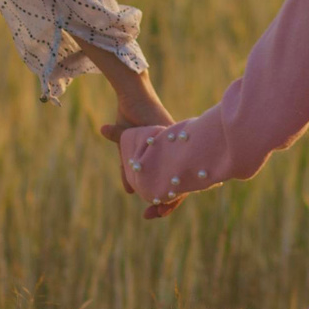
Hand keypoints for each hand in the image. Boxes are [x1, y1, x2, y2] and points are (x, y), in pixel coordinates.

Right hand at [89, 57, 185, 218]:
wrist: (132, 93)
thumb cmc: (130, 116)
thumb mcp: (126, 148)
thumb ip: (128, 168)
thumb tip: (130, 190)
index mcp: (167, 156)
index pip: (172, 184)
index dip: (165, 200)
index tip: (152, 213)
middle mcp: (176, 151)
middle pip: (180, 184)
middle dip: (168, 203)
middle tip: (153, 215)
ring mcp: (177, 143)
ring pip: (182, 175)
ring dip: (172, 195)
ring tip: (160, 209)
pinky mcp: (172, 136)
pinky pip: (180, 159)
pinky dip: (178, 176)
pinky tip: (175, 192)